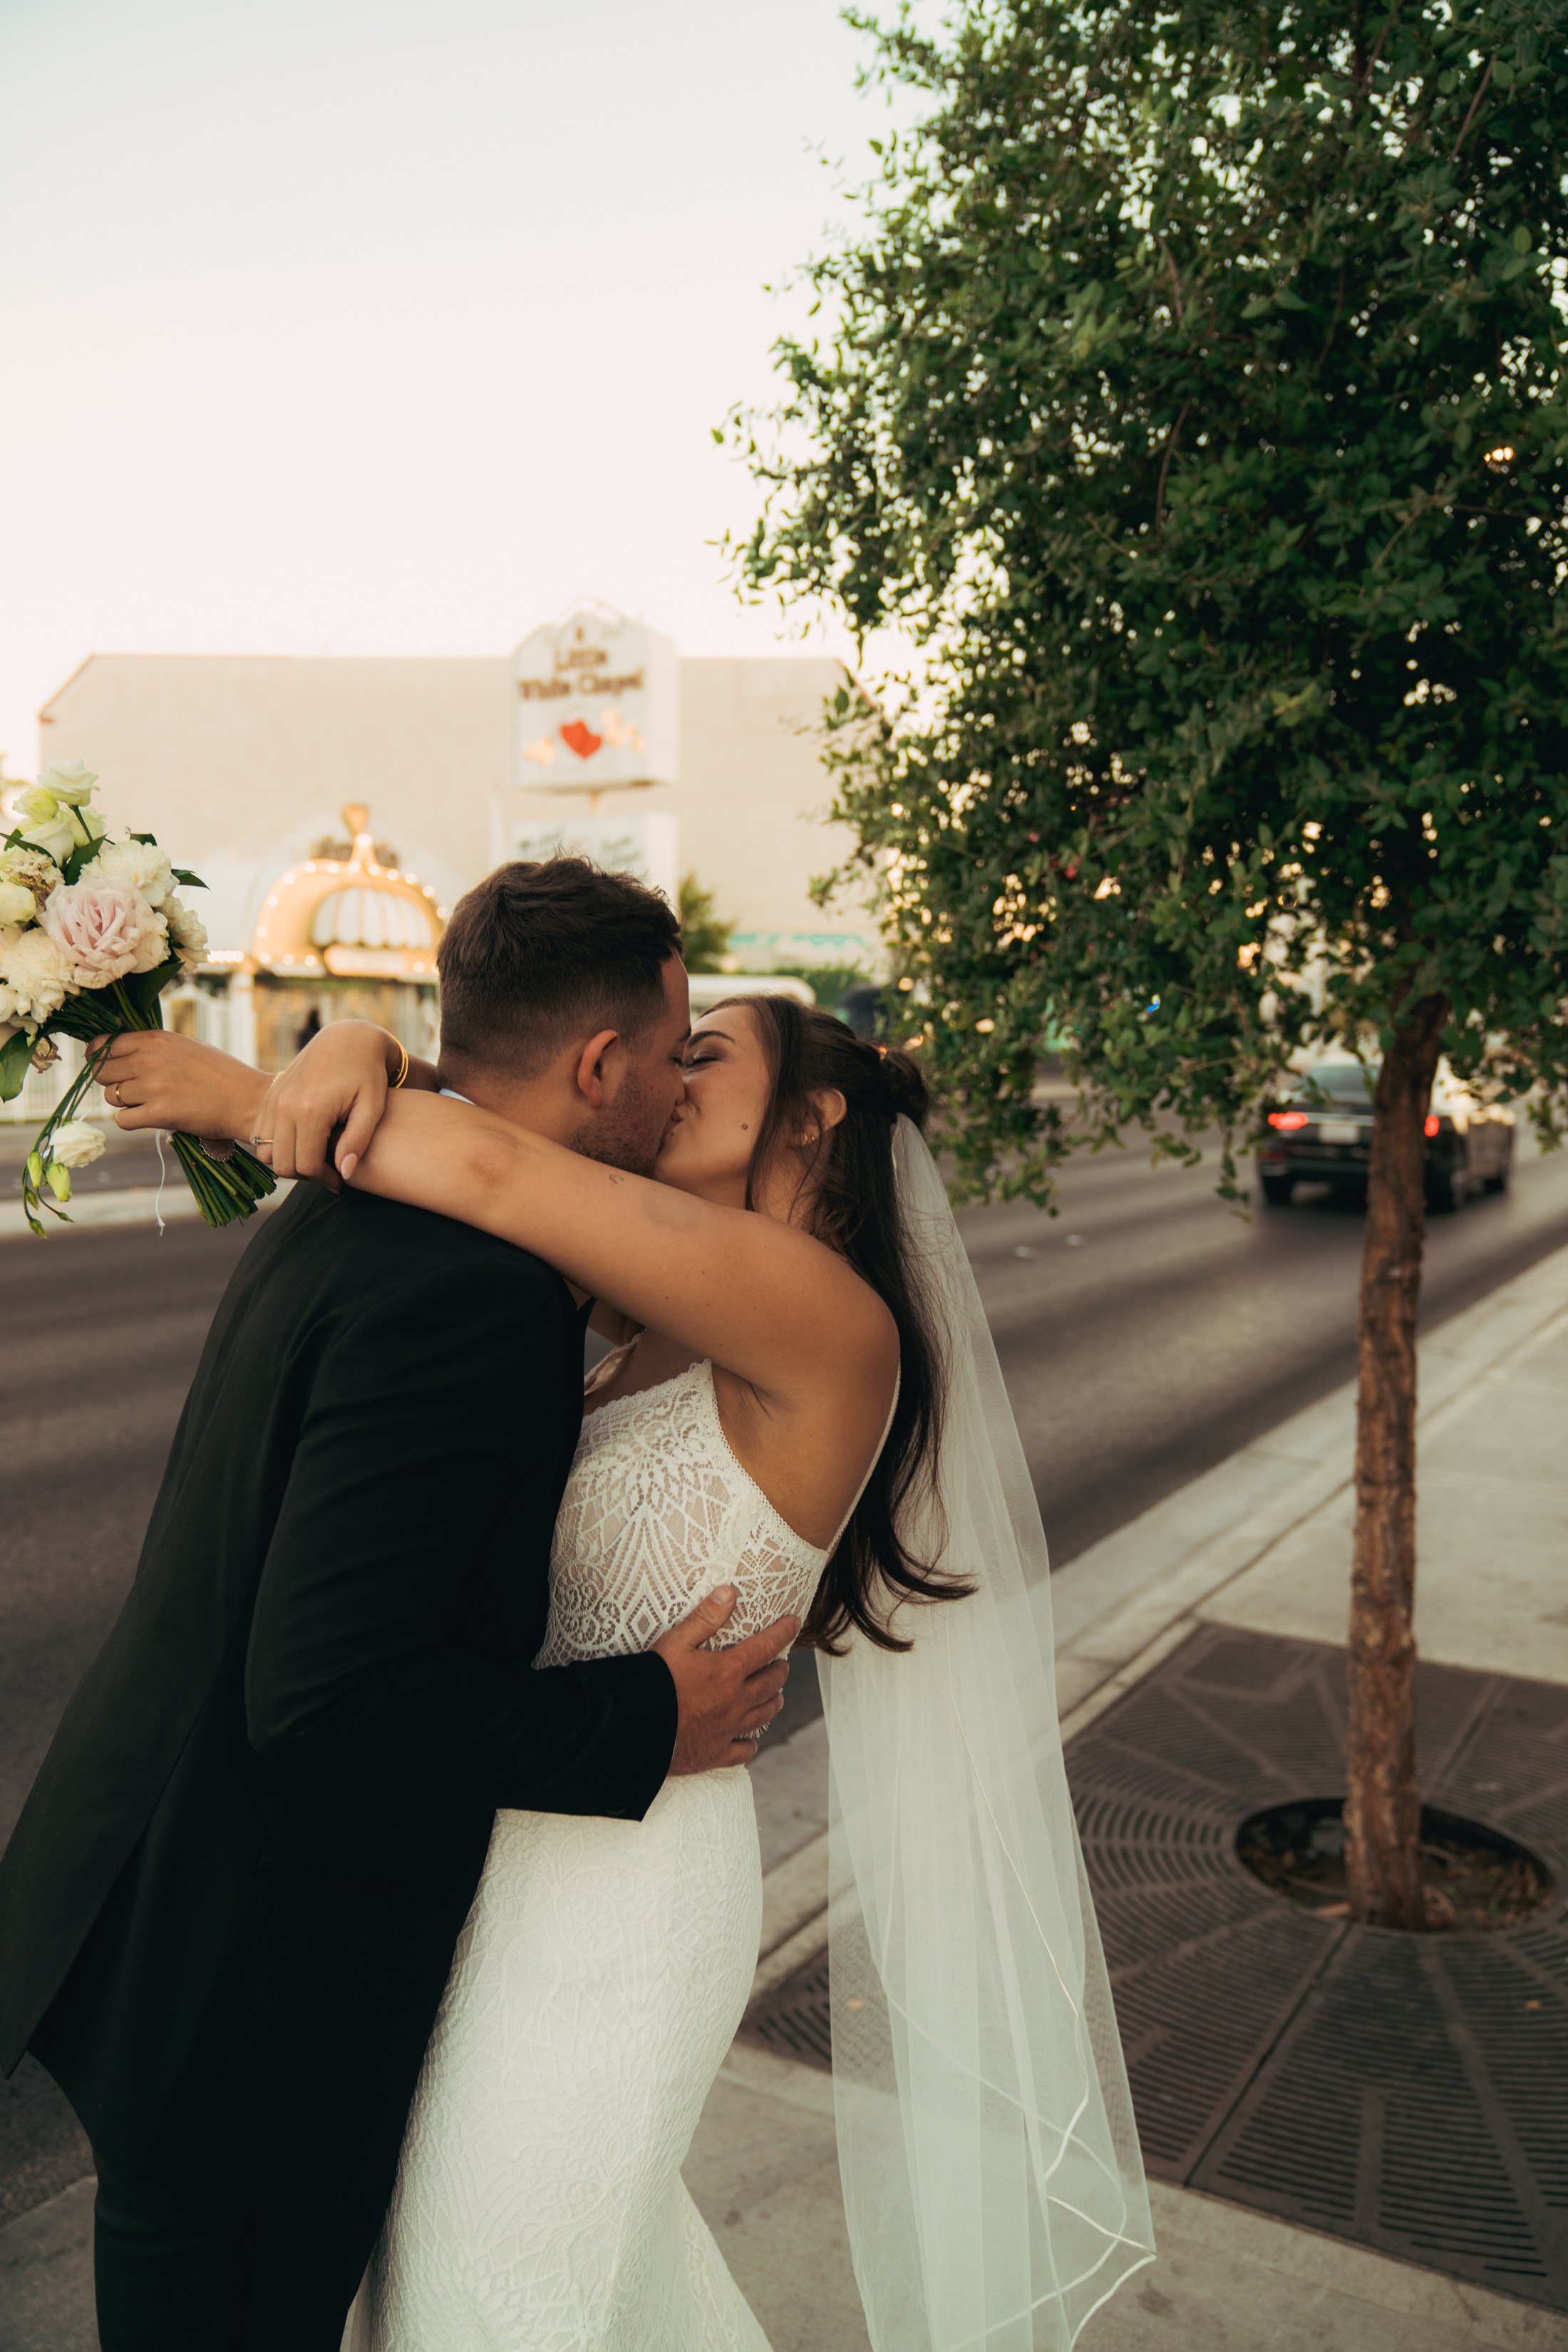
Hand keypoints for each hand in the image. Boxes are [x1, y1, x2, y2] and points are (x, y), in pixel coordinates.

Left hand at [91, 1032, 269, 1144]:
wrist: (246, 1099)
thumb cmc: (220, 1072)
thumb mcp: (185, 1046)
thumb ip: (153, 1047)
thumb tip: (120, 1052)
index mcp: (156, 1039)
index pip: (104, 1045)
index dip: (98, 1057)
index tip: (102, 1064)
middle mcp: (149, 1060)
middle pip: (101, 1072)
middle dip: (111, 1081)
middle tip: (130, 1088)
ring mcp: (152, 1087)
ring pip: (111, 1097)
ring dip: (124, 1102)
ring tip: (148, 1102)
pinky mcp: (158, 1114)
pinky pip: (123, 1120)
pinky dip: (131, 1121)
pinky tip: (149, 1117)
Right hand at [264, 1020, 399, 1187]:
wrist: (347, 1040)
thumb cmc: (366, 1074)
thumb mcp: (372, 1107)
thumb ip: (358, 1141)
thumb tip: (345, 1173)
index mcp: (311, 1110)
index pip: (306, 1165)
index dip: (324, 1179)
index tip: (340, 1178)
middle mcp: (285, 1106)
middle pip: (282, 1164)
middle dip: (305, 1174)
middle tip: (328, 1170)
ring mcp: (272, 1100)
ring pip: (265, 1154)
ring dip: (287, 1161)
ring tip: (314, 1157)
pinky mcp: (269, 1096)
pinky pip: (259, 1136)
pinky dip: (275, 1146)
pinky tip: (301, 1142)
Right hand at [654, 1587, 798, 1774]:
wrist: (636, 1728)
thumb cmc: (654, 1682)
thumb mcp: (676, 1641)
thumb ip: (705, 1617)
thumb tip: (729, 1593)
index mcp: (729, 1671)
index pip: (766, 1647)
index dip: (783, 1632)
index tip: (794, 1623)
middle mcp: (736, 1701)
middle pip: (771, 1683)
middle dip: (780, 1671)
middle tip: (783, 1664)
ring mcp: (728, 1729)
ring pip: (763, 1715)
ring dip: (773, 1703)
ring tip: (776, 1697)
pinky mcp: (716, 1754)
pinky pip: (743, 1752)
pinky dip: (750, 1744)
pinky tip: (749, 1741)